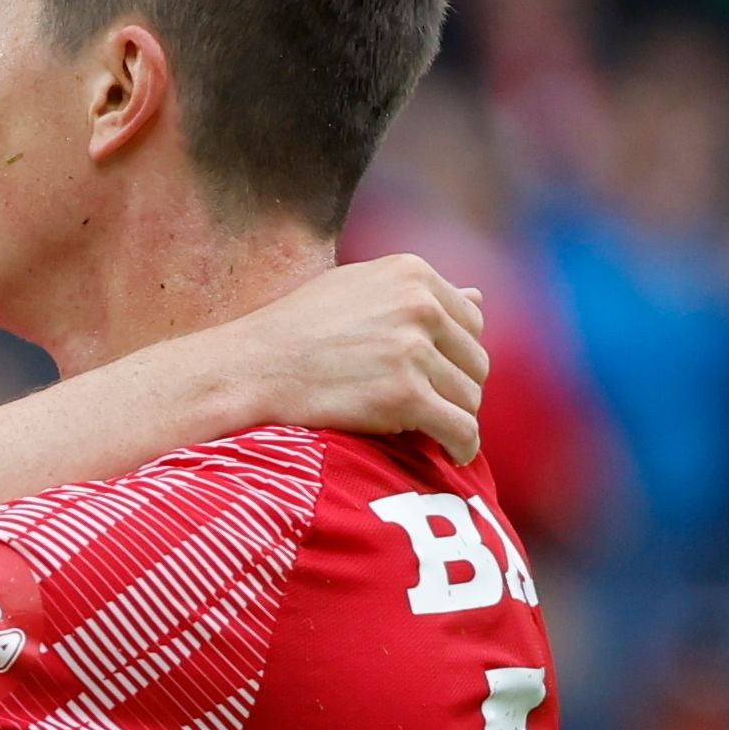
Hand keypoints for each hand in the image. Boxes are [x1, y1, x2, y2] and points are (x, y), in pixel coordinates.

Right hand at [189, 253, 489, 466]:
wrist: (249, 370)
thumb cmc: (293, 332)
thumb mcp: (356, 291)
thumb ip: (416, 294)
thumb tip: (479, 296)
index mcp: (411, 274)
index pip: (471, 321)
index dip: (455, 356)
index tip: (435, 380)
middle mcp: (419, 305)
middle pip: (475, 361)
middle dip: (458, 390)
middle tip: (432, 413)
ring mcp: (412, 350)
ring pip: (469, 397)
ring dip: (455, 420)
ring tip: (433, 434)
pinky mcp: (404, 395)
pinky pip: (460, 428)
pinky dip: (462, 446)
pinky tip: (453, 455)